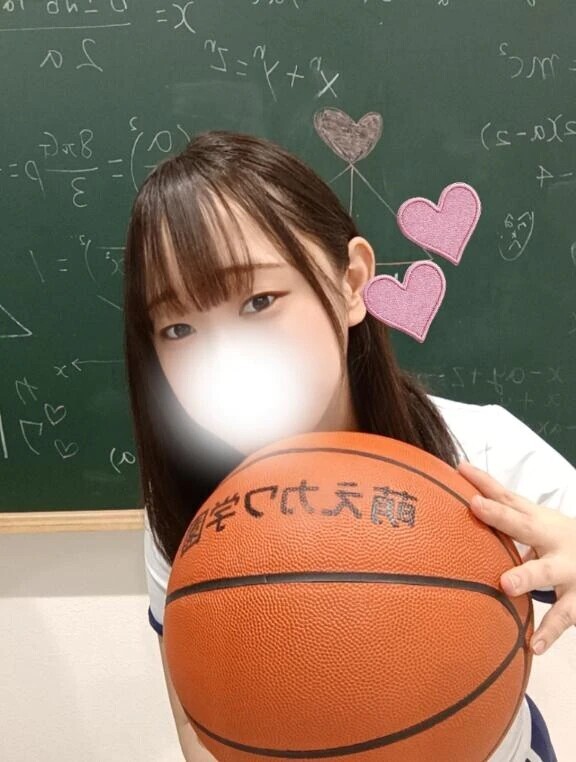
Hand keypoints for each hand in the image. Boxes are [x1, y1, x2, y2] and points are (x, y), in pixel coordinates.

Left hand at [457, 460, 575, 654]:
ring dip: (526, 576)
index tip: (460, 470)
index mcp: (537, 521)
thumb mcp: (535, 522)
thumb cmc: (557, 540)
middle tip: (475, 506)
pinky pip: (563, 616)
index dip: (484, 484)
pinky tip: (531, 645)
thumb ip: (501, 509)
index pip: (507, 498)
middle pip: (524, 524)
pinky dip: (548, 632)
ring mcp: (568, 568)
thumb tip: (457, 479)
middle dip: (500, 516)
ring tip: (505, 584)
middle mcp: (551, 539)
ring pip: (546, 572)